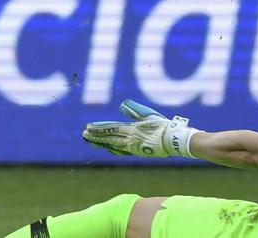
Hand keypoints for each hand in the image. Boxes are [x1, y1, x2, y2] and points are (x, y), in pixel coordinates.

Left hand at [82, 99, 199, 157]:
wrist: (173, 141)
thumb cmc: (163, 126)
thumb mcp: (149, 115)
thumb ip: (135, 110)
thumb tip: (122, 105)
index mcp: (132, 129)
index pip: (111, 129)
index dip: (99, 128)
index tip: (88, 127)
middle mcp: (130, 139)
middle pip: (109, 138)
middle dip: (95, 136)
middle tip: (84, 135)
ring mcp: (133, 147)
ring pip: (113, 144)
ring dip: (101, 143)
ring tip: (91, 141)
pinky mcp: (137, 151)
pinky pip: (121, 150)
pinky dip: (112, 148)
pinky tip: (108, 148)